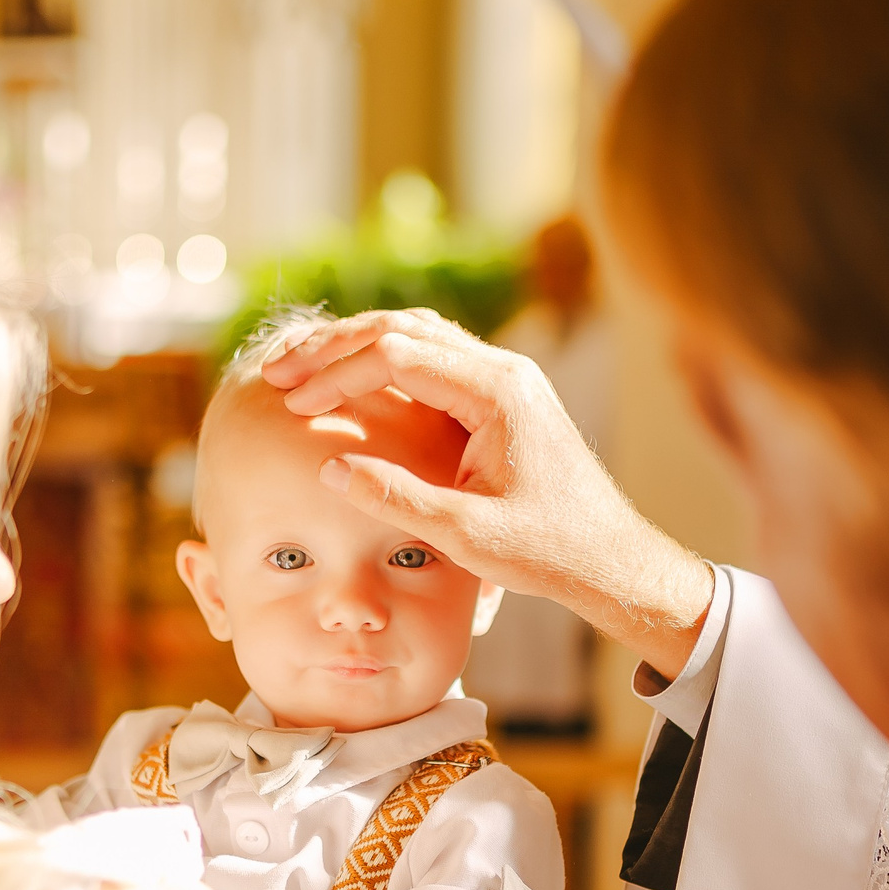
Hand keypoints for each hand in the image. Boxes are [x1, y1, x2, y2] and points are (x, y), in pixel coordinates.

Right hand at [260, 309, 717, 676]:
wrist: (611, 559)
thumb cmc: (549, 552)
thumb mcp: (467, 536)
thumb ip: (397, 499)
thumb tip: (330, 468)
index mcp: (498, 392)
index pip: (398, 354)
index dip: (337, 373)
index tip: (292, 401)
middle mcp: (503, 371)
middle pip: (403, 329)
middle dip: (334, 348)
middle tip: (277, 370)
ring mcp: (504, 380)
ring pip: (416, 337)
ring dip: (356, 349)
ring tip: (299, 368)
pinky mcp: (500, 399)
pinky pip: (432, 362)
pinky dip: (383, 365)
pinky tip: (347, 385)